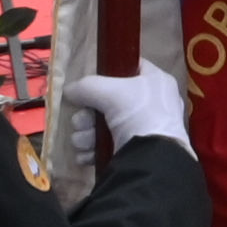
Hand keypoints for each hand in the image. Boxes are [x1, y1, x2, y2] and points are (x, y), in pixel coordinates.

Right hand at [64, 63, 190, 168]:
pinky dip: (92, 150)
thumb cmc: (138, 114)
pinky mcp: (133, 151)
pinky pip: (104, 146)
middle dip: (87, 114)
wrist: (152, 158)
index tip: (89, 84)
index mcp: (156, 81)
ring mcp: (142, 129)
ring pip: (101, 126)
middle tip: (81, 122)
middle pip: (107, 101)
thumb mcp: (110, 91)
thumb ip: (86, 86)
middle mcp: (151, 103)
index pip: (129, 68)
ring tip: (84, 141)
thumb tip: (69, 90)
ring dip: (85, 134)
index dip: (108, 72)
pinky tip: (87, 154)